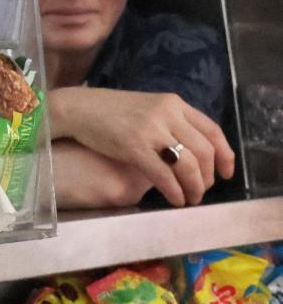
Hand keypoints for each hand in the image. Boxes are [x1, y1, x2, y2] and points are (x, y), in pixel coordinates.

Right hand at [48, 87, 234, 207]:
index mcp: (173, 103)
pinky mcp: (134, 147)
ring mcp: (151, 129)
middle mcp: (167, 113)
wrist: (76, 108)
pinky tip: (174, 200)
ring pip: (188, 164)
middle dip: (208, 177)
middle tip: (202, 192)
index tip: (226, 172)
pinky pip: (164, 174)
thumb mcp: (146, 108)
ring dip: (194, 187)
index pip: (212, 129)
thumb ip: (168, 122)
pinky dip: (174, 191)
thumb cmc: (108, 112)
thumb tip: (188, 150)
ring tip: (190, 199)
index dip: (225, 154)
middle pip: (204, 150)